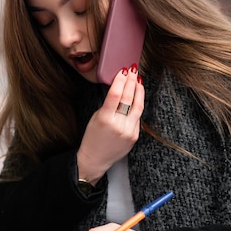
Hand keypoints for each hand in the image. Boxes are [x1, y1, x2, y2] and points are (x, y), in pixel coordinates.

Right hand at [77, 64, 143, 182]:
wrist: (95, 159)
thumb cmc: (92, 138)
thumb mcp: (95, 118)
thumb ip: (108, 105)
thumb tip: (119, 89)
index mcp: (105, 119)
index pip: (115, 94)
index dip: (120, 80)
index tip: (123, 71)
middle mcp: (118, 125)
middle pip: (128, 98)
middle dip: (131, 81)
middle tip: (133, 70)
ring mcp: (129, 131)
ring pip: (138, 106)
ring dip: (139, 91)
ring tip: (138, 80)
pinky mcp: (135, 136)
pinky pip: (138, 117)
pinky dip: (138, 105)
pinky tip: (137, 96)